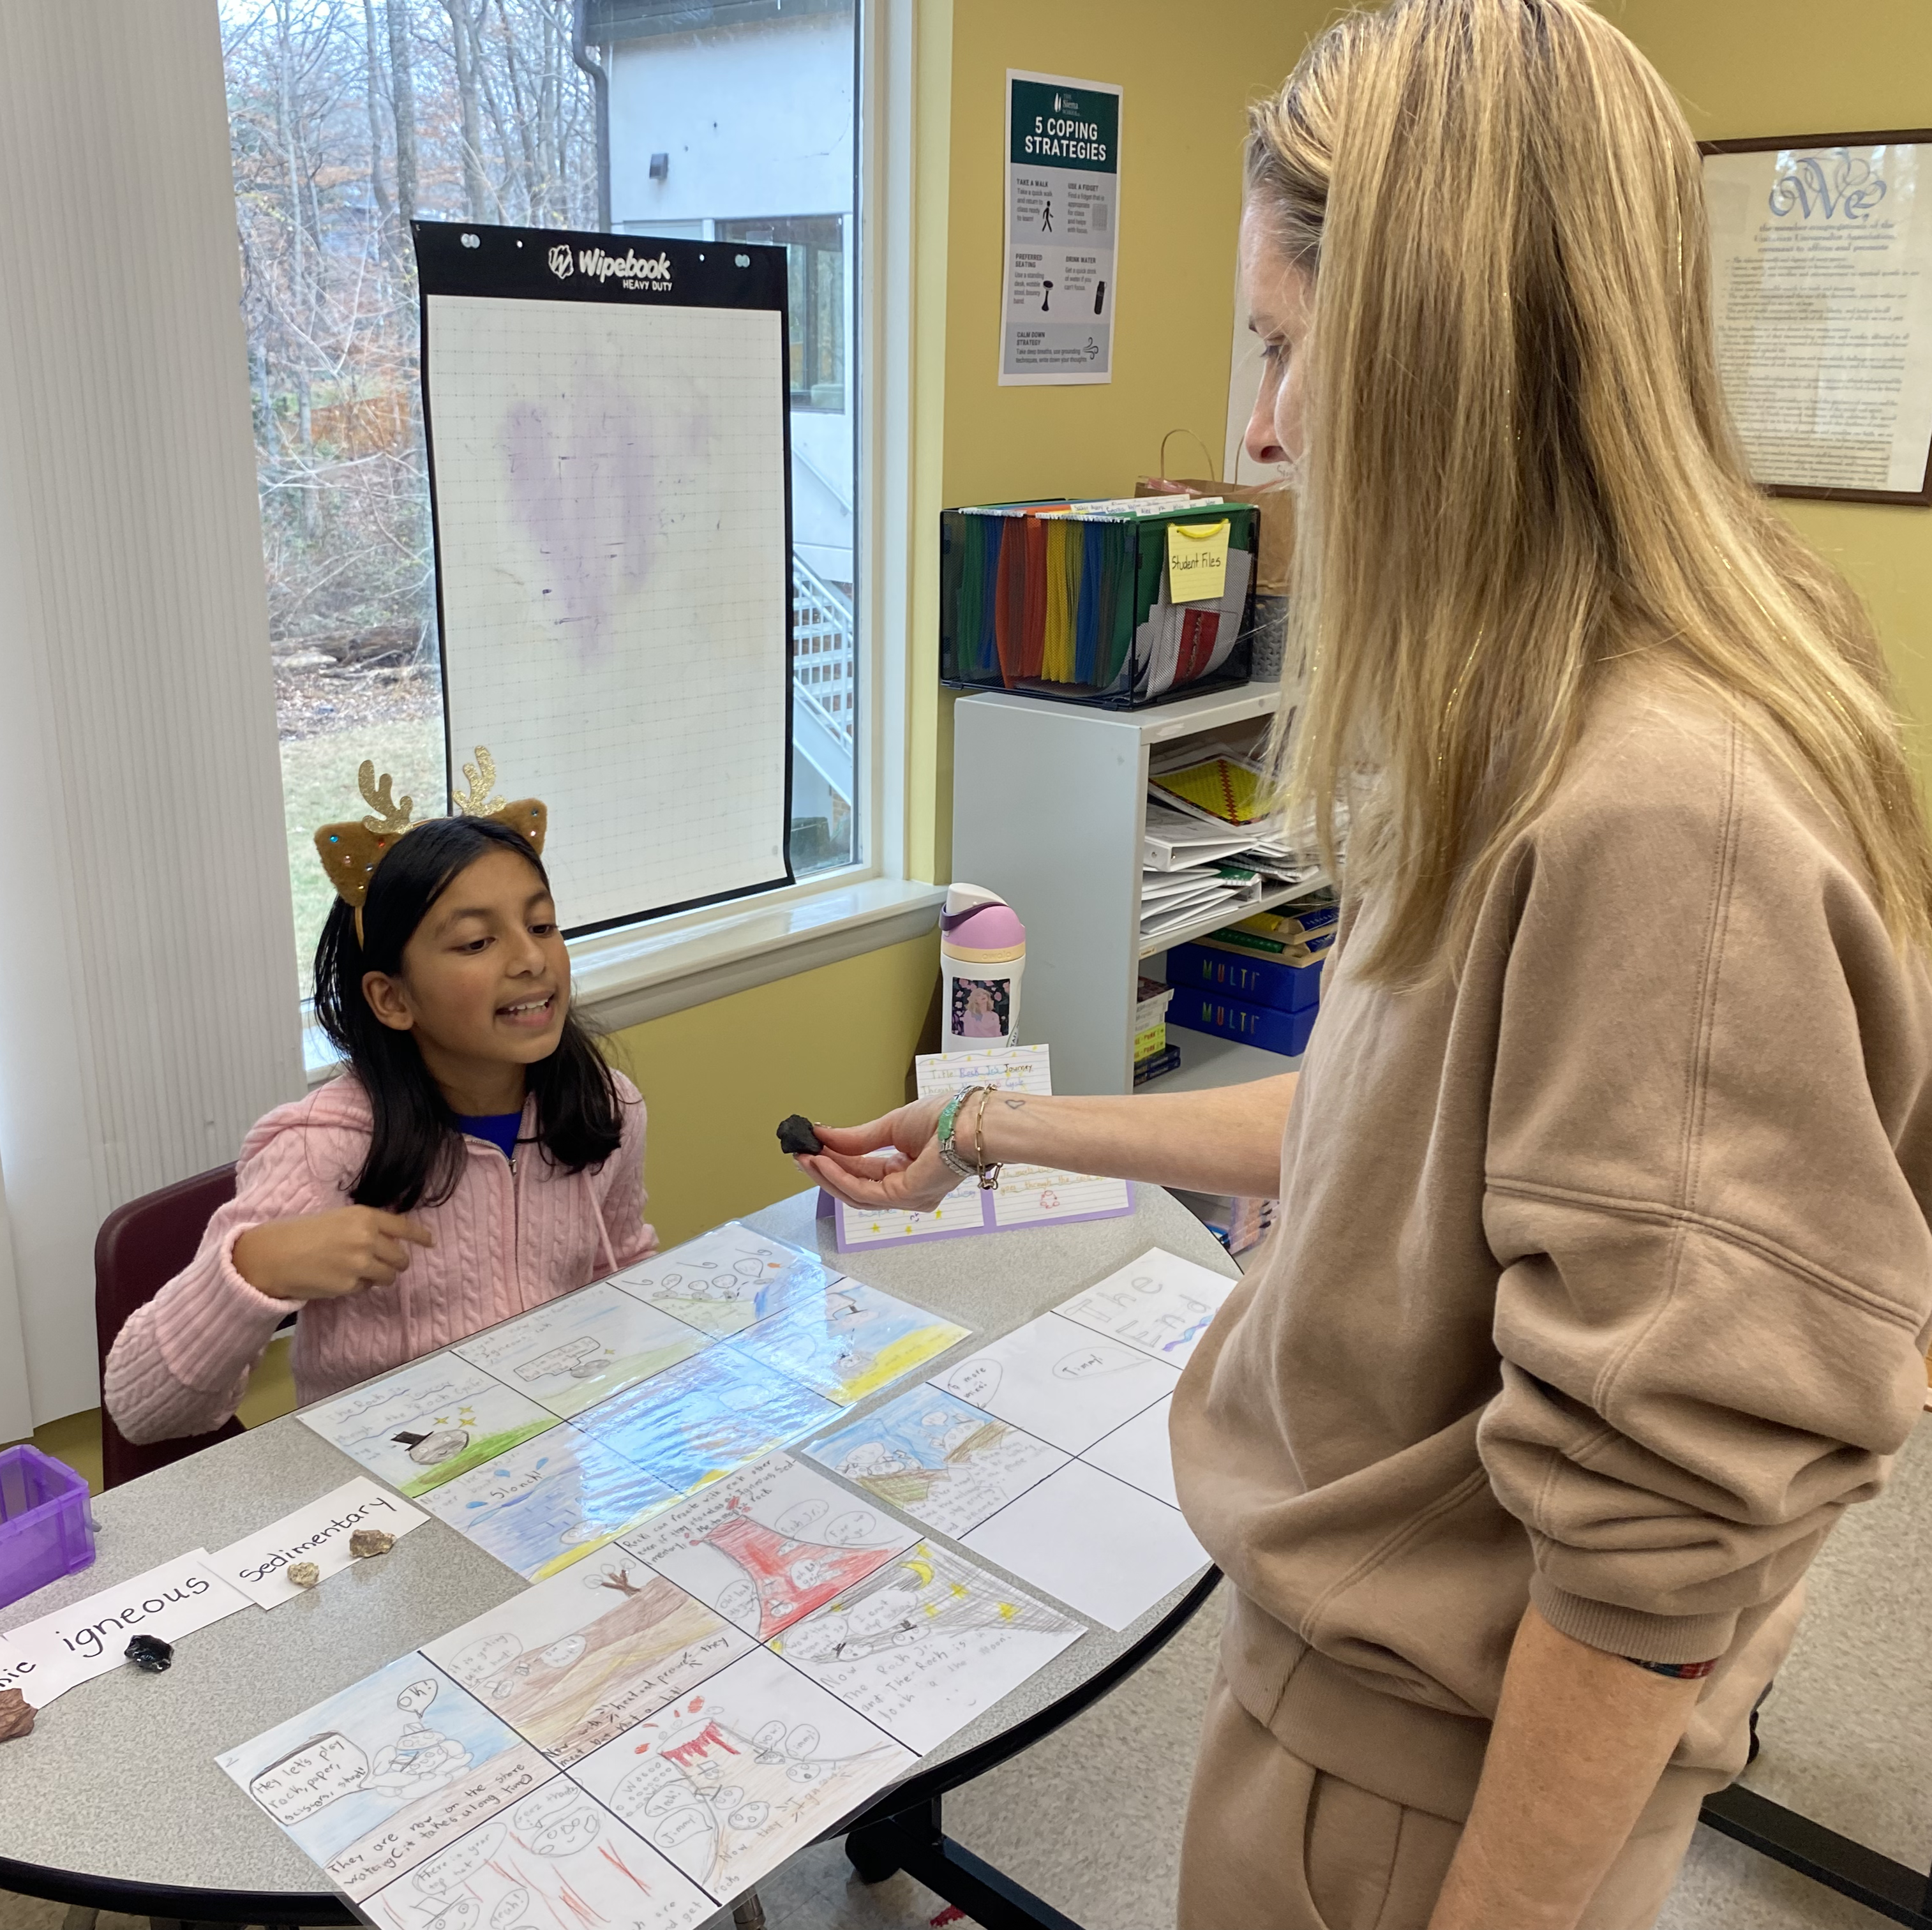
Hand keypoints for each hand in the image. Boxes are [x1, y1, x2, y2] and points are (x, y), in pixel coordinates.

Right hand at [232, 1208, 435, 1301]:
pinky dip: (358, 1286)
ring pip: (388, 1276)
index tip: (430, 1242)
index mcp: (365, 1217)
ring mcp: (360, 1263)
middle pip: (400, 1257)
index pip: (404, 1227)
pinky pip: (366, 1288)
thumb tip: (390, 1240)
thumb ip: (366, 1226)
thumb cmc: (303, 1232)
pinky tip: (340, 1279)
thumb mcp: (339, 1218)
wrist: (275, 1254)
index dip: (420, 1236)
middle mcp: (367, 1238)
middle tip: (384, 1263)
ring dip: (380, 1276)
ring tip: (360, 1272)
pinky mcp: (350, 1285)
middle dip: (396, 1262)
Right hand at [793, 1097, 958, 1212]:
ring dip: (826, 1174)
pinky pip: (863, 1191)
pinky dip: (840, 1176)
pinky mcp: (904, 1197)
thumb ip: (855, 1138)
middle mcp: (906, 1189)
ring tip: (804, 1157)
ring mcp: (906, 1197)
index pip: (862, 1172)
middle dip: (825, 1170)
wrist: (970, 1121)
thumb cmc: (945, 1118)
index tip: (810, 1148)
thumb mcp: (890, 1126)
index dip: (834, 1161)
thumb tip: (822, 1134)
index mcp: (906, 1170)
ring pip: (855, 1194)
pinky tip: (823, 1161)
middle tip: (798, 1154)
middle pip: (855, 1186)